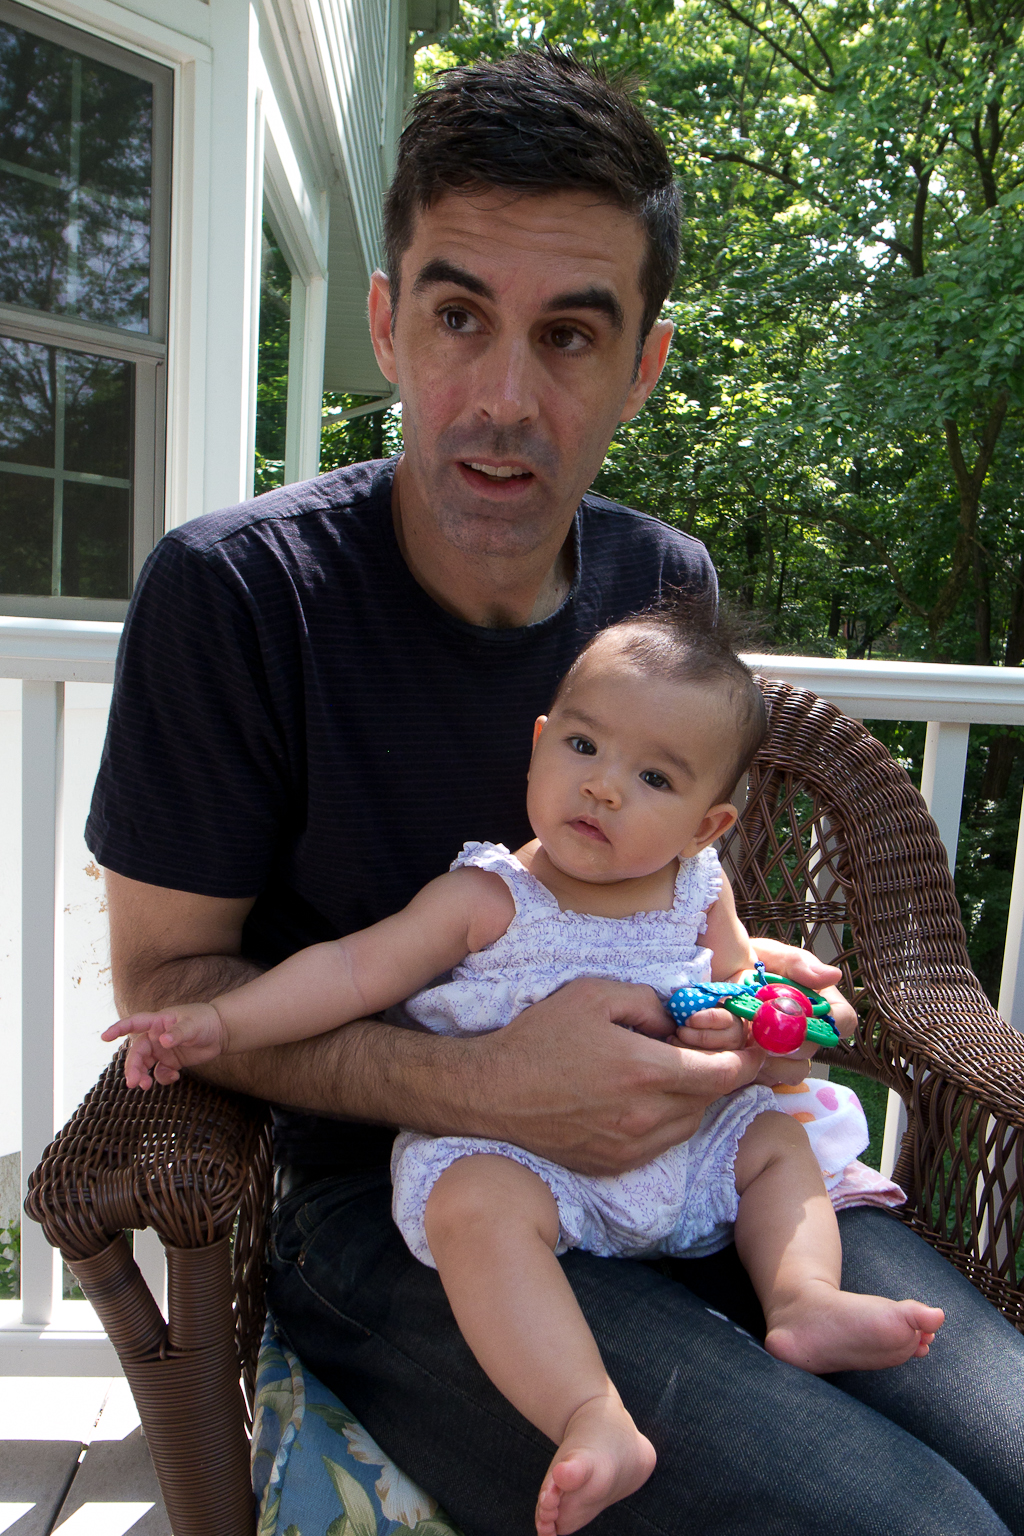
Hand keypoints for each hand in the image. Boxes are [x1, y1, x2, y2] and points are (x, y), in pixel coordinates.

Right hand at [101, 1004, 227, 1088]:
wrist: (221, 1032)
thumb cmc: (205, 1021)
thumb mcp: (193, 1025)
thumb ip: (178, 1033)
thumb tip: (163, 1042)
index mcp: (158, 1022)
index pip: (134, 1023)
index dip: (118, 1028)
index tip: (104, 1037)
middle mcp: (156, 1036)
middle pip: (137, 1052)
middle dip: (132, 1067)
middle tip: (133, 1082)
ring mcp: (162, 1049)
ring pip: (144, 1065)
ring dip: (142, 1076)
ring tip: (145, 1086)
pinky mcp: (171, 1061)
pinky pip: (160, 1072)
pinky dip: (163, 1078)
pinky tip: (175, 1077)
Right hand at [462, 978, 766, 1175]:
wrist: (492, 1093)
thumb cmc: (540, 1038)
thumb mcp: (594, 995)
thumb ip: (649, 1001)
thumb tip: (679, 1020)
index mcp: (644, 1071)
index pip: (723, 1074)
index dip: (747, 1060)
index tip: (754, 1046)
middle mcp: (645, 1116)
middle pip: (710, 1100)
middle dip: (717, 1075)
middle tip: (704, 1051)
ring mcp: (631, 1146)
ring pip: (689, 1124)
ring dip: (692, 1098)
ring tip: (666, 1072)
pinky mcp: (616, 1164)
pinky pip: (662, 1143)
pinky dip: (666, 1120)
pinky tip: (642, 1098)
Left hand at [747, 937, 853, 1085]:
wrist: (709, 978)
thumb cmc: (744, 963)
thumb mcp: (769, 955)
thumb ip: (798, 963)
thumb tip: (833, 975)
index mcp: (816, 1004)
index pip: (843, 1020)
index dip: (832, 1021)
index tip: (805, 1014)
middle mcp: (805, 1031)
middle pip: (815, 1049)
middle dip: (790, 1039)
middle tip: (764, 1028)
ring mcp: (784, 1053)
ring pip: (794, 1070)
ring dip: (772, 1059)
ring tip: (747, 1040)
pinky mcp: (762, 1069)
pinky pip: (768, 1080)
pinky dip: (754, 1070)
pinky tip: (736, 1053)